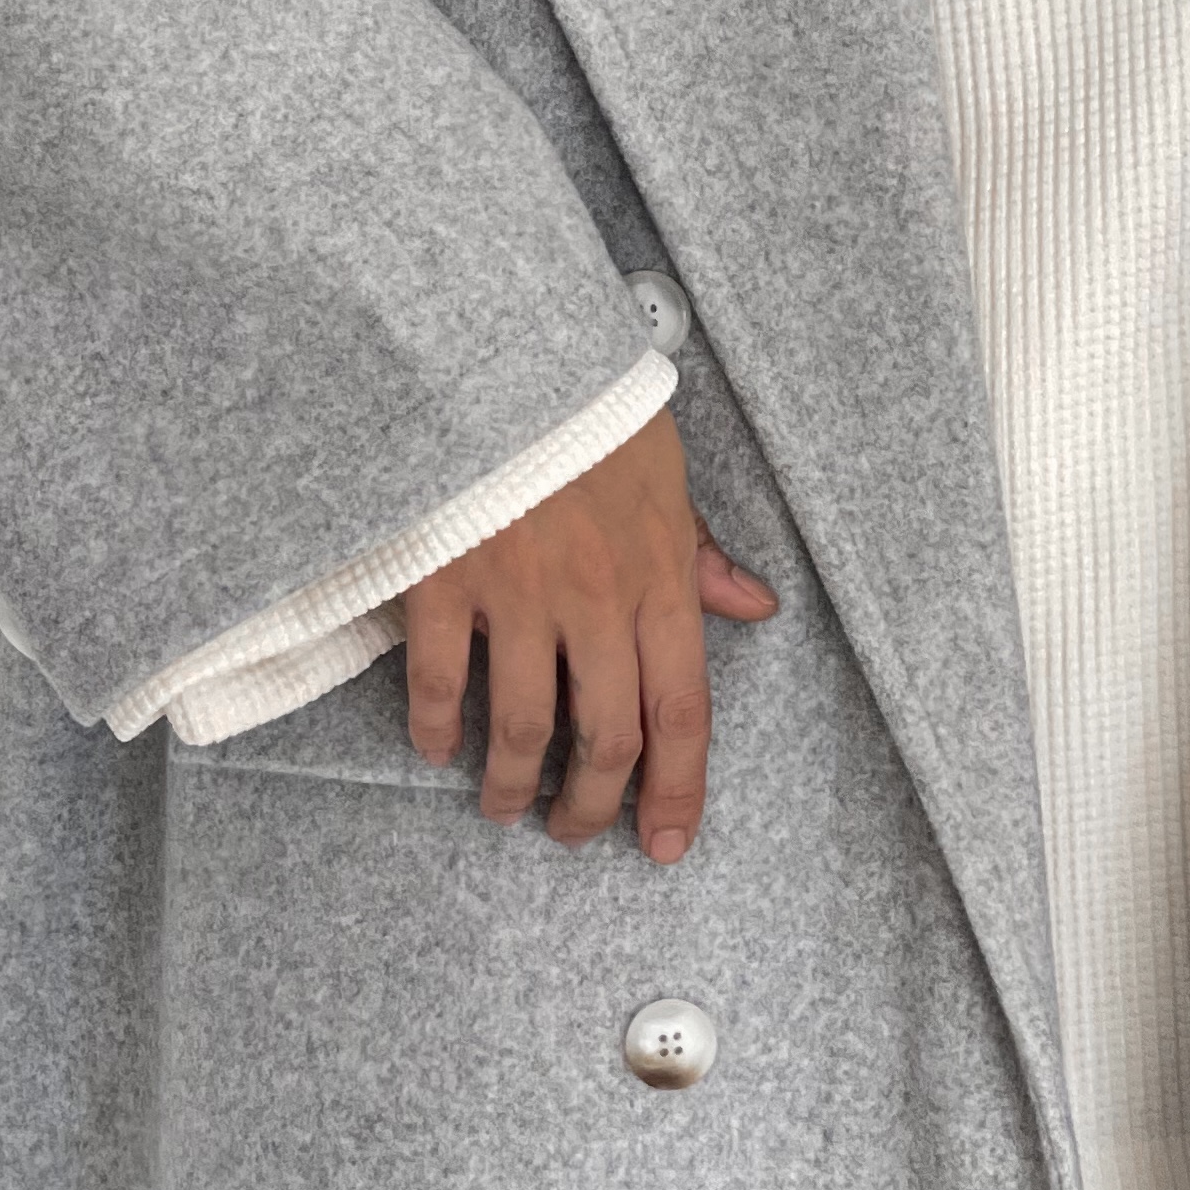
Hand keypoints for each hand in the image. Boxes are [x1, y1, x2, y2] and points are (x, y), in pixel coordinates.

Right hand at [402, 412, 778, 862]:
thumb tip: (754, 606)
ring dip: (513, 785)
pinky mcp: (444, 577)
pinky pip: (439, 679)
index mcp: (660, 574)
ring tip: (506, 808)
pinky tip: (436, 745)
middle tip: (574, 832)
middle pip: (607, 738)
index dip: (678, 789)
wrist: (496, 347)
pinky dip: (435, 727)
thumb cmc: (584, 404)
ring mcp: (517, 592)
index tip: (666, 842)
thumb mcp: (664, 469)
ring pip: (524, 726)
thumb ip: (700, 552)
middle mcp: (596, 598)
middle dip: (593, 805)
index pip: (682, 711)